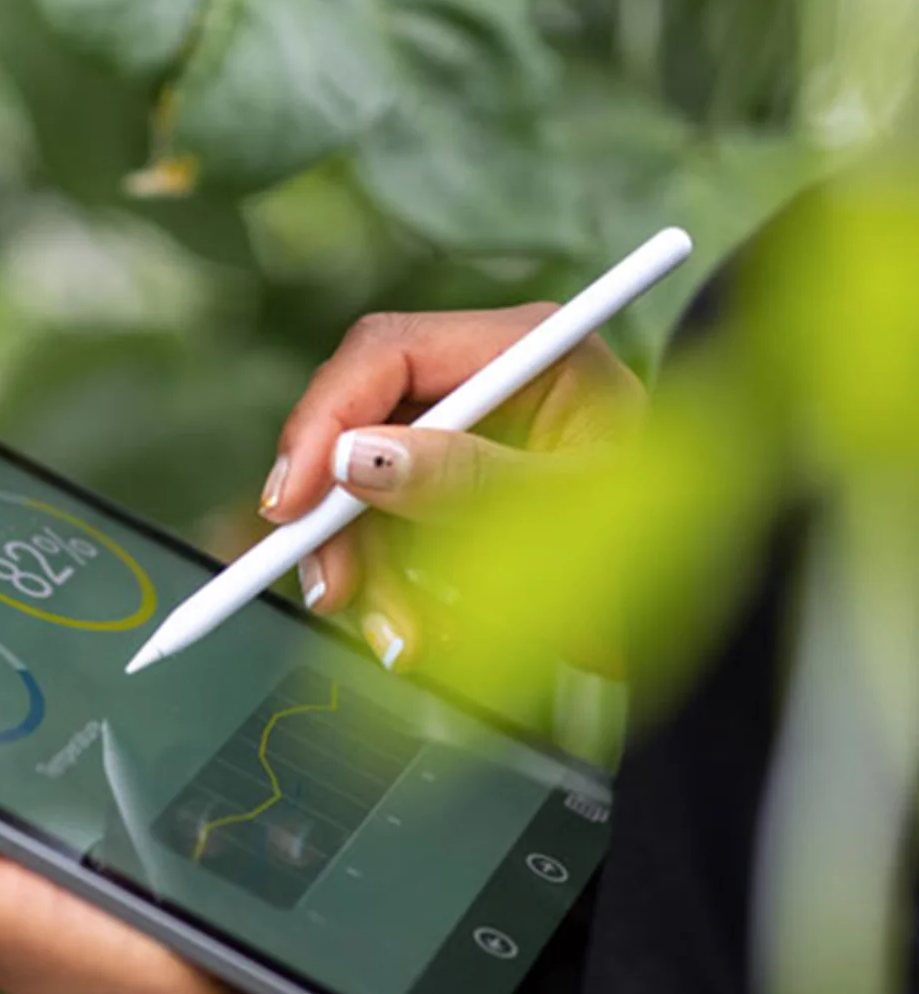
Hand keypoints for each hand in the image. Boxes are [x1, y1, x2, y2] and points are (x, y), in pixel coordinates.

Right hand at [260, 305, 643, 670]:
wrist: (700, 622)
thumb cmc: (660, 555)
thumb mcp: (565, 515)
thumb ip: (466, 480)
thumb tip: (360, 460)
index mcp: (529, 350)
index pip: (387, 353)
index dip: (325, 421)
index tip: (293, 503)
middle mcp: (488, 384)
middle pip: (359, 427)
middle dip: (338, 519)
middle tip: (333, 595)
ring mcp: (467, 443)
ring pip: (363, 498)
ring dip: (371, 577)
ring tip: (409, 643)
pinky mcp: (453, 500)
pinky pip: (388, 541)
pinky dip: (395, 594)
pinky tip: (428, 635)